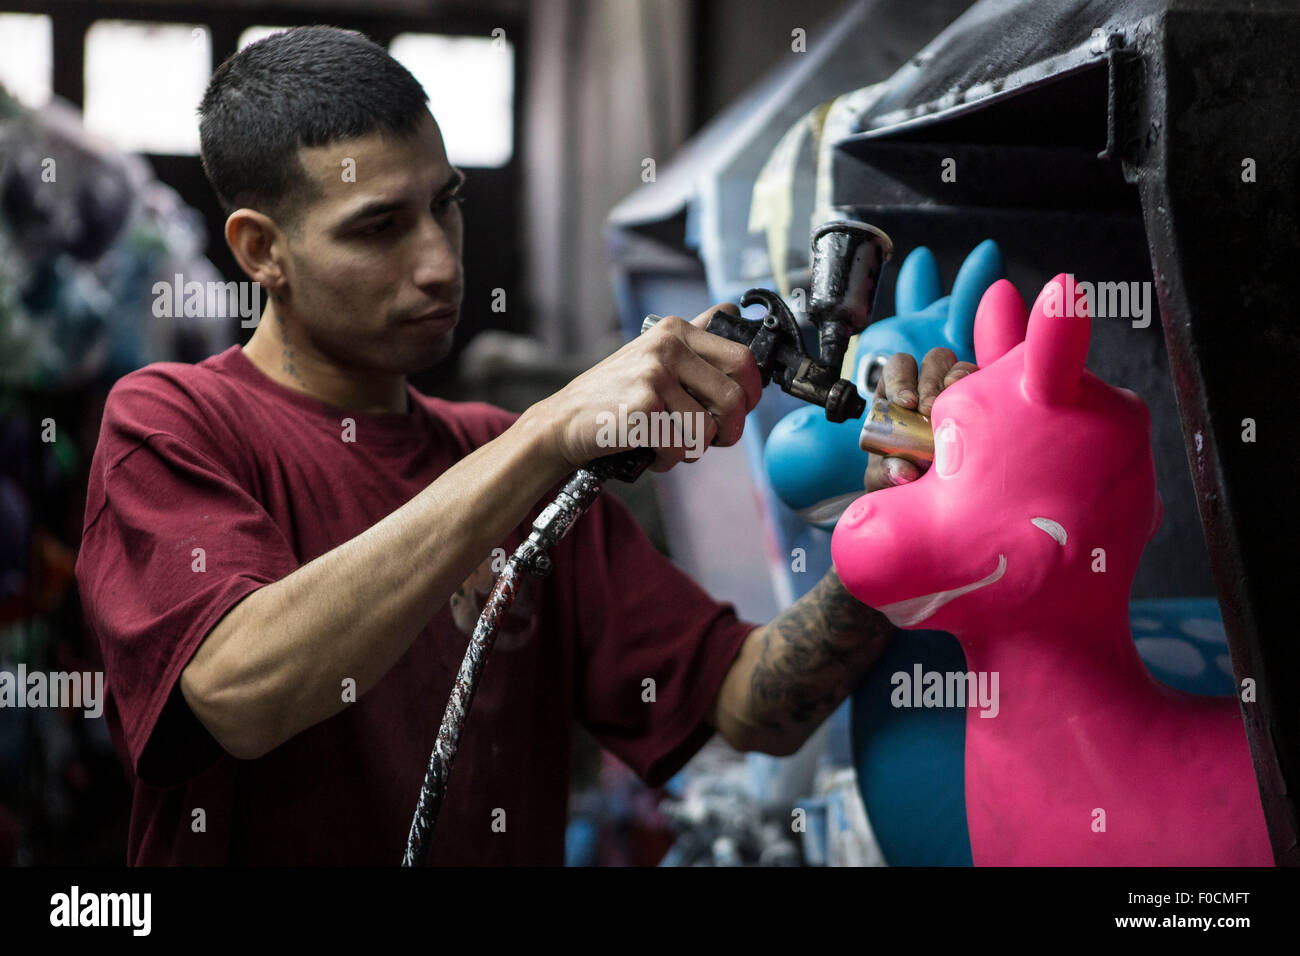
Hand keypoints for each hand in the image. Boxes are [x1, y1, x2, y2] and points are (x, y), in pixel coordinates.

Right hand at [529, 303, 762, 472]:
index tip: (738, 409)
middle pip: (736, 397)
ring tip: (669, 442)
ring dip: (694, 448)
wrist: (563, 422)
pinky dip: (668, 460)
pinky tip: (649, 451)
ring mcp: (654, 375)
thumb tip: (733, 311)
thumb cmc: (613, 396)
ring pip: (709, 429)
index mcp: (676, 330)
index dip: (751, 392)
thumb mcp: (652, 356)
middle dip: (731, 429)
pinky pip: (681, 446)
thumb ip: (692, 341)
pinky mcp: (643, 407)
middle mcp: (667, 347)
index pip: (743, 359)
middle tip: (712, 438)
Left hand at [862, 347, 976, 491]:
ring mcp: (956, 389)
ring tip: (955, 405)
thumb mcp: (886, 476)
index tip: (905, 403)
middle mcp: (928, 383)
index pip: (899, 367)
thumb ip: (887, 473)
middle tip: (928, 409)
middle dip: (929, 382)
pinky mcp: (979, 398)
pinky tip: (978, 399)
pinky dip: (979, 384)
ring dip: (956, 378)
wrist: (930, 490)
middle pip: (932, 361)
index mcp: (898, 392)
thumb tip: (903, 471)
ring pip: (958, 367)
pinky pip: (981, 381)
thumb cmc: (902, 474)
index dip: (900, 379)